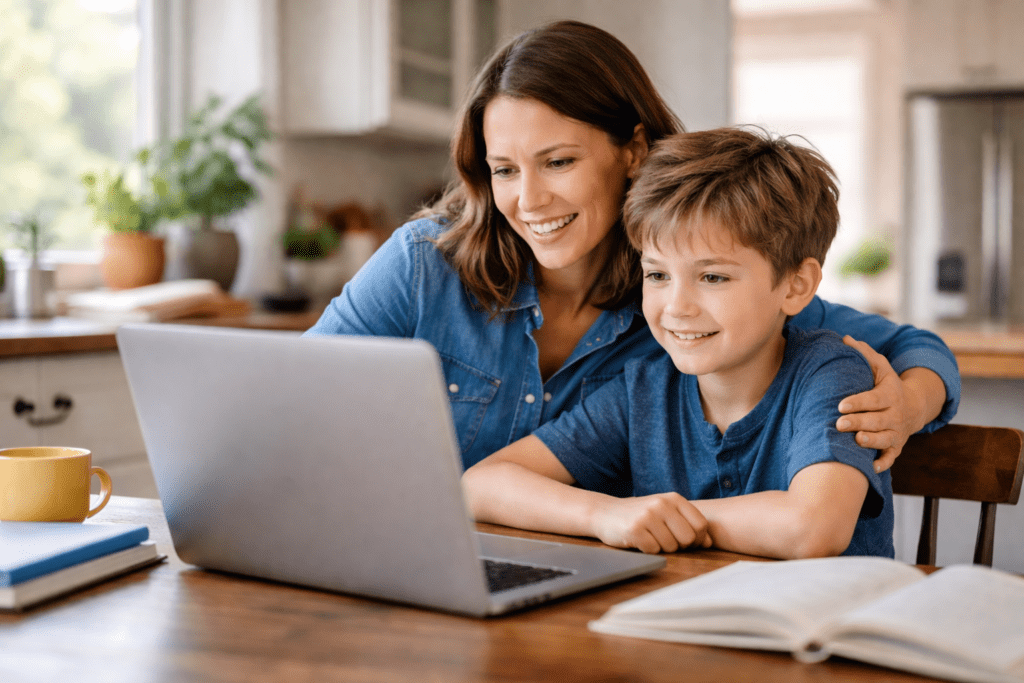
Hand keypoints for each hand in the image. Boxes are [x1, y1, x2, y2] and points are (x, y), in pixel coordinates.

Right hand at [590, 493, 710, 553]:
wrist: (605, 513)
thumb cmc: (641, 515)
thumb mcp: (665, 512)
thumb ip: (688, 523)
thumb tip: (709, 542)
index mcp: (673, 498)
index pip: (701, 525)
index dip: (697, 539)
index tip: (685, 540)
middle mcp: (662, 504)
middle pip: (688, 538)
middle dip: (679, 545)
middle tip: (664, 539)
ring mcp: (648, 516)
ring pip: (671, 547)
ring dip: (662, 548)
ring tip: (650, 537)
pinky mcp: (634, 529)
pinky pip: (654, 550)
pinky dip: (648, 550)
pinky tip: (639, 540)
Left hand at [838, 335, 918, 472]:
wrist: (914, 406)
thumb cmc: (887, 385)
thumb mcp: (880, 368)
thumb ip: (864, 354)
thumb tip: (845, 338)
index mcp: (890, 394)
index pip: (874, 399)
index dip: (858, 402)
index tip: (841, 405)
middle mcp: (895, 415)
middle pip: (877, 420)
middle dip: (859, 422)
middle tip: (839, 424)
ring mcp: (897, 432)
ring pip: (885, 439)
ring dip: (871, 441)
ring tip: (856, 441)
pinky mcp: (897, 446)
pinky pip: (892, 457)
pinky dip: (883, 463)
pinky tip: (871, 468)